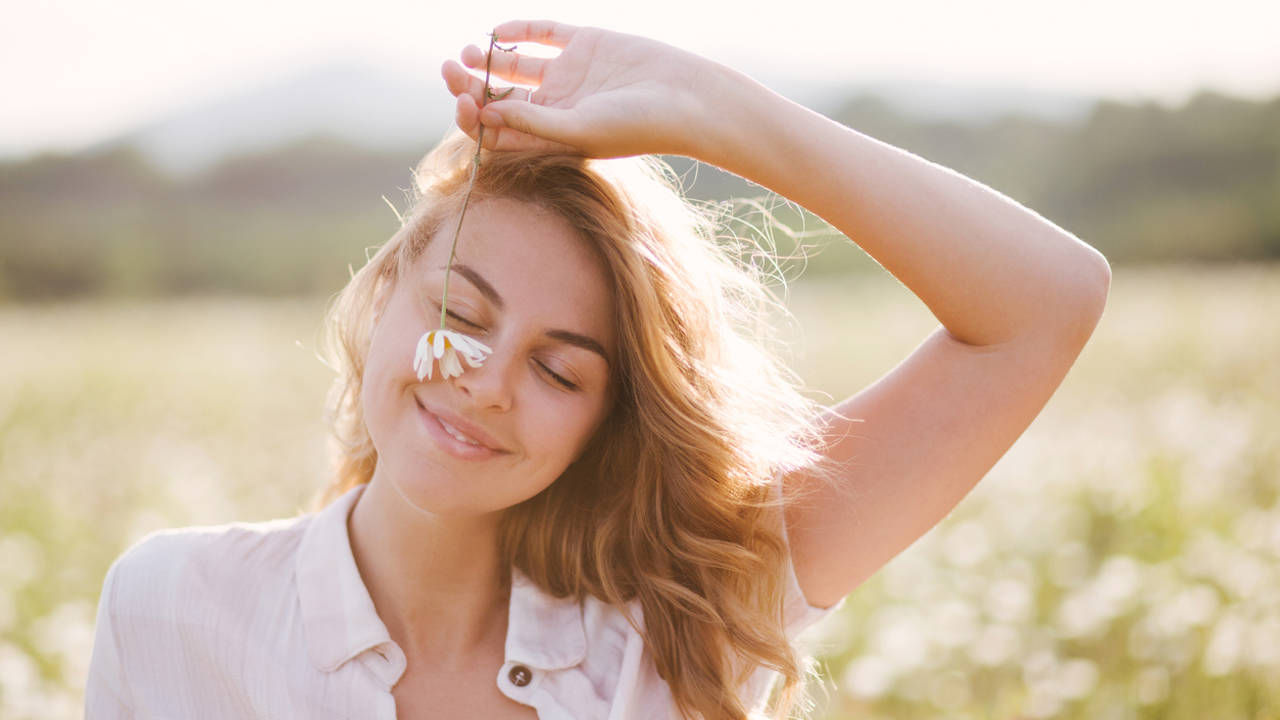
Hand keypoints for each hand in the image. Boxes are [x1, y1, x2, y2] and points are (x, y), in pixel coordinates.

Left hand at [441, 20, 720, 158]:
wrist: (688, 98)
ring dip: (488, 60)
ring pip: (515, 66)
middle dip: (471, 85)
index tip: (464, 103)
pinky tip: (499, 31)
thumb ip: (532, 123)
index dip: (475, 118)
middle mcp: (557, 108)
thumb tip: (483, 114)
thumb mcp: (580, 130)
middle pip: (501, 97)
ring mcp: (570, 75)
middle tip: (449, 70)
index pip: (501, 131)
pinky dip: (519, 31)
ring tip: (468, 53)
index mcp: (552, 139)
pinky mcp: (586, 44)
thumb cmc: (639, 126)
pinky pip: (544, 35)